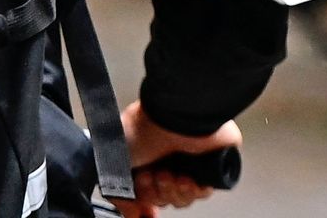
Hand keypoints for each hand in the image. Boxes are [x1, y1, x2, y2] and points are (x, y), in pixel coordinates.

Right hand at [107, 100, 241, 216]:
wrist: (174, 119)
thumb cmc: (143, 127)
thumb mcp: (116, 158)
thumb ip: (119, 190)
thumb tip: (128, 212)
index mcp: (143, 156)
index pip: (143, 190)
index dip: (142, 199)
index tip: (140, 208)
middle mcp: (164, 159)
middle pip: (161, 197)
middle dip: (154, 193)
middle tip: (150, 177)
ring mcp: (188, 163)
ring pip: (181, 197)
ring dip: (172, 191)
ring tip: (167, 174)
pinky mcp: (210, 165)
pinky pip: (202, 192)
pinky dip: (193, 190)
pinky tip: (186, 178)